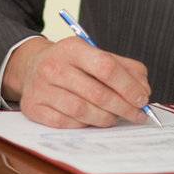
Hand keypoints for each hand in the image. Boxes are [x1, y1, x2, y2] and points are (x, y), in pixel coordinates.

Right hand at [4, 36, 150, 127]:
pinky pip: (66, 123)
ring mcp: (41, 88)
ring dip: (106, 118)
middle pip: (97, 93)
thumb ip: (125, 68)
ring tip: (116, 118)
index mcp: (72, 48)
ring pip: (82, 111)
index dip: (128, 86)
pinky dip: (84, 124)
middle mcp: (53, 66)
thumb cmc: (70, 63)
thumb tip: (143, 91)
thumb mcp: (94, 54)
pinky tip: (92, 120)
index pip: (106, 67)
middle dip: (123, 107)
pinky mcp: (33, 107)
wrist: (30, 67)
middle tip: (137, 115)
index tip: (142, 99)